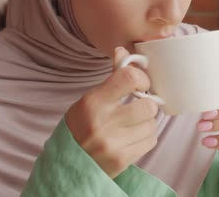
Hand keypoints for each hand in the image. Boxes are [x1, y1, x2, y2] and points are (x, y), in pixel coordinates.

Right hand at [65, 47, 158, 177]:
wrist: (66, 166)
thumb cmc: (79, 128)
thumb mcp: (89, 100)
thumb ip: (111, 79)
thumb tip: (123, 52)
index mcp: (93, 102)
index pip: (129, 78)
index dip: (142, 78)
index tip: (141, 84)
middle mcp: (103, 122)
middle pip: (147, 105)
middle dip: (147, 105)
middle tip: (138, 106)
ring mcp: (113, 143)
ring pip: (152, 124)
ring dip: (146, 123)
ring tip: (132, 125)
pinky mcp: (122, 160)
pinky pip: (150, 141)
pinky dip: (146, 138)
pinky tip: (132, 138)